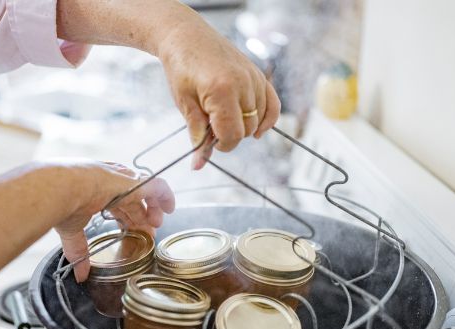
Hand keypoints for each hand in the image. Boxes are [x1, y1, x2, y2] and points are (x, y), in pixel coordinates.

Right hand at [54, 161, 174, 281]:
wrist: (62, 187)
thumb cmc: (60, 203)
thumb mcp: (71, 229)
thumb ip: (78, 250)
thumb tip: (79, 274)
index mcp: (94, 190)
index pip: (115, 204)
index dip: (125, 218)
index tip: (130, 232)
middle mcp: (110, 182)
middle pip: (132, 201)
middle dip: (140, 218)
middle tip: (147, 235)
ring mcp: (122, 181)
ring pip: (145, 192)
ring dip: (152, 209)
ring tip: (156, 225)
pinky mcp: (134, 182)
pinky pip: (157, 186)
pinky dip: (165, 196)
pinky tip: (170, 208)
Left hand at [158, 18, 280, 168]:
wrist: (186, 36)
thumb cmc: (182, 68)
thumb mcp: (185, 104)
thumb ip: (197, 135)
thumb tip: (198, 165)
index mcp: (222, 91)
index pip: (232, 135)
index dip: (221, 145)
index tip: (209, 141)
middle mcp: (243, 84)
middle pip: (247, 130)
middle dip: (230, 134)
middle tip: (211, 126)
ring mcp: (253, 78)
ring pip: (259, 120)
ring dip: (243, 126)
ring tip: (224, 116)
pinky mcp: (258, 75)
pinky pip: (273, 105)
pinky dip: (267, 119)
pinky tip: (258, 128)